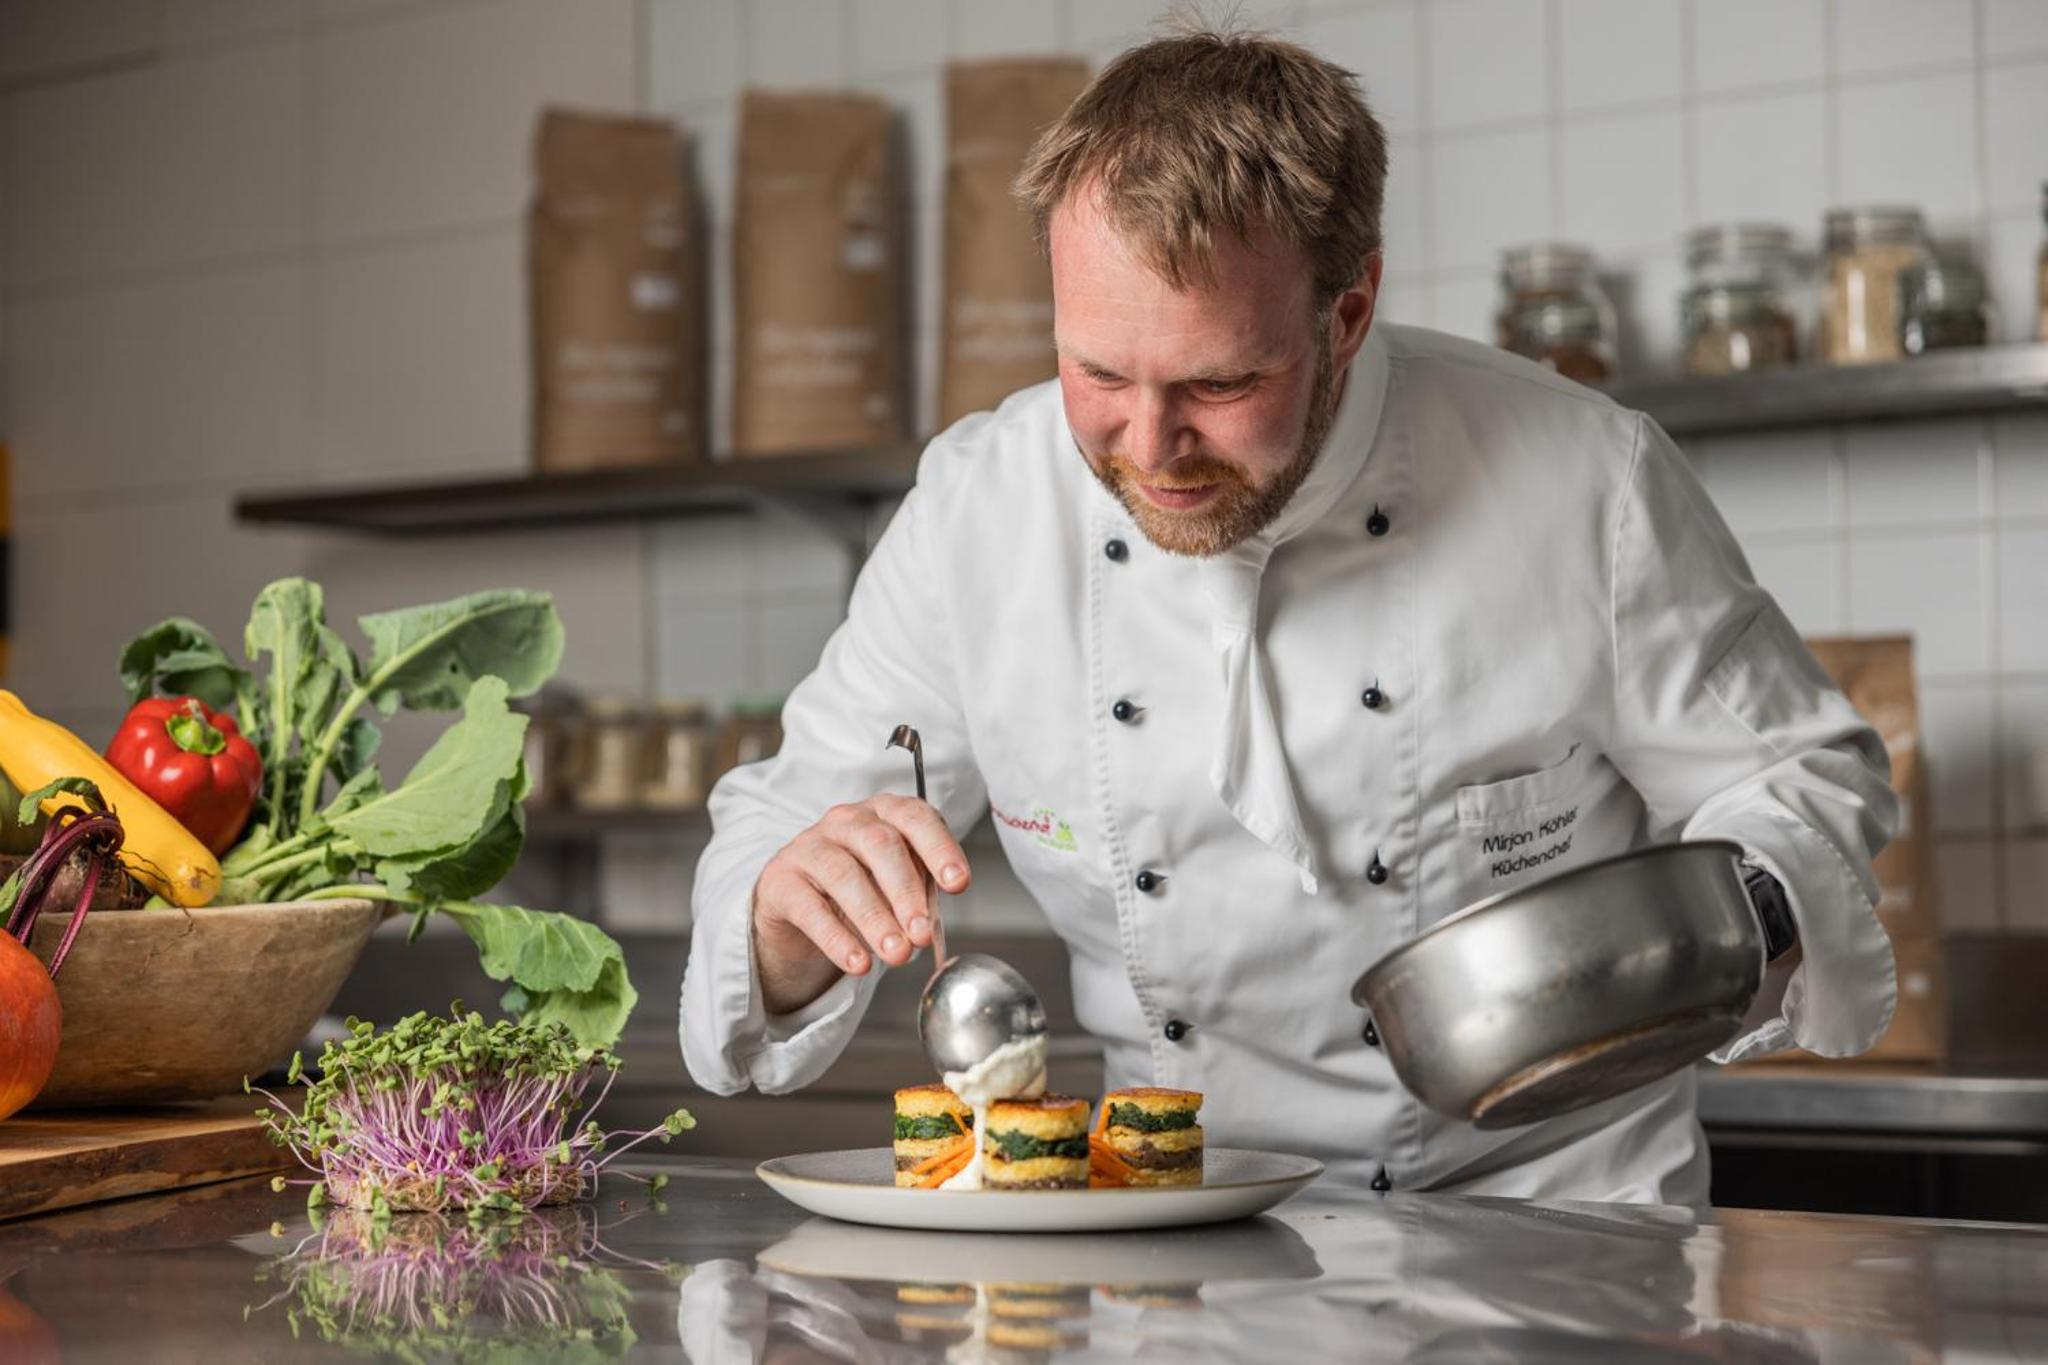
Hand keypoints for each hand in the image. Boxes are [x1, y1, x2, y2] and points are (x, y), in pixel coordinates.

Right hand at [750, 795, 970, 1015]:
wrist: (797, 903)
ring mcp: (809, 846)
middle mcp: (846, 821)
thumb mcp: (894, 886)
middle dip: (907, 892)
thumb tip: (931, 929)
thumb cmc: (859, 887)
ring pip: (844, 875)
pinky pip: (809, 908)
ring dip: (875, 919)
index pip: (916, 818)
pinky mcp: (779, 880)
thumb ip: (919, 897)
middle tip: (922, 934)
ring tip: (896, 954)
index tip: (958, 883)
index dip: (940, 849)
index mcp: (883, 814)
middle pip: (880, 845)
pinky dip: (836, 939)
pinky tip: (857, 962)